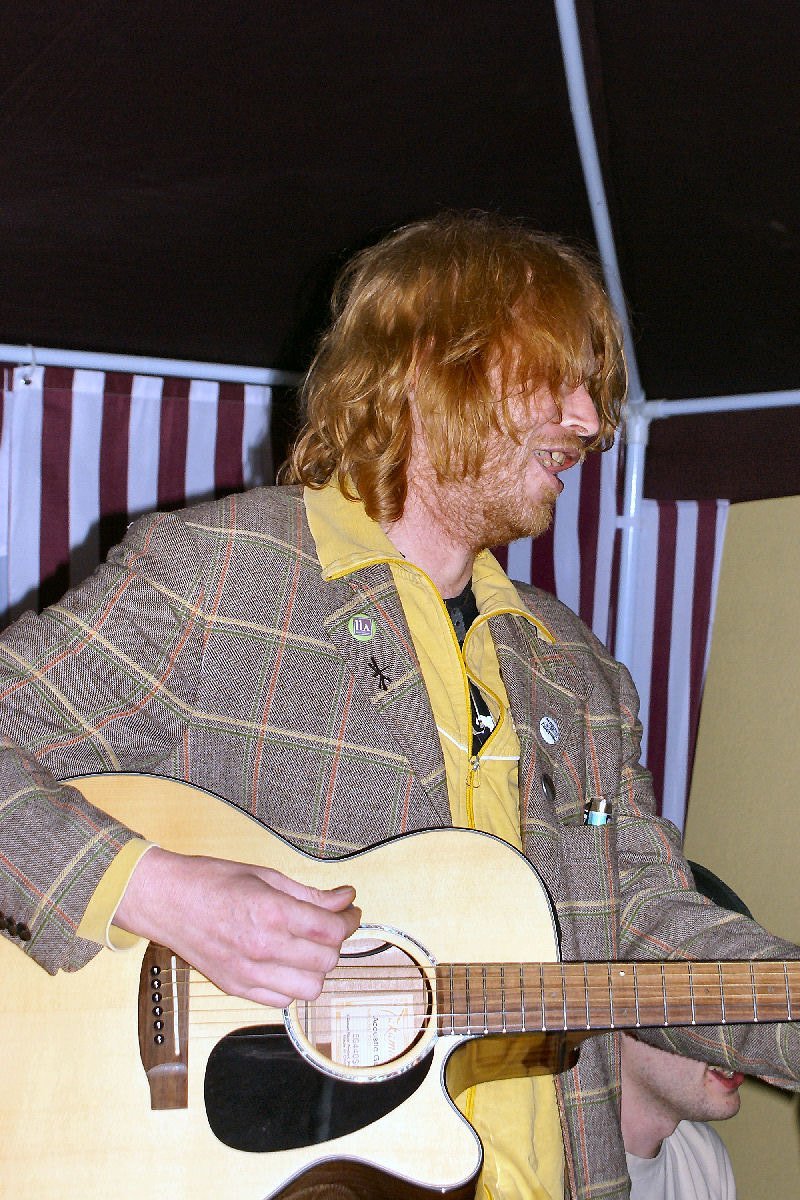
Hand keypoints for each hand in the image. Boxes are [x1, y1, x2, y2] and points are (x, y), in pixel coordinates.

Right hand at [113, 848, 360, 1007]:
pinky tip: (287, 963)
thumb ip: (310, 894)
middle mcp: (262, 947)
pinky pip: (281, 1001)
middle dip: (336, 941)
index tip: (350, 911)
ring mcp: (248, 973)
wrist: (166, 900)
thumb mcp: (266, 876)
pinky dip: (292, 985)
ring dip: (317, 968)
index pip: (331, 930)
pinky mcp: (236, 988)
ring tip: (309, 947)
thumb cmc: (211, 881)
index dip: (350, 920)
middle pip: (326, 960)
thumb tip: (344, 900)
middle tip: (332, 925)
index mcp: (272, 912)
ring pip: (310, 989)